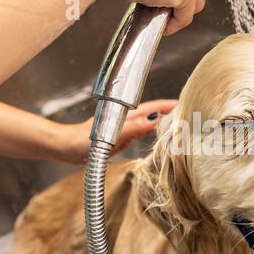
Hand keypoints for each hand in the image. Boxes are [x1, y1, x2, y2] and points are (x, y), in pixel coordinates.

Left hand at [48, 100, 175, 163]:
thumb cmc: (81, 141)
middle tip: (189, 117)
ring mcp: (123, 127)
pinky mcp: (120, 137)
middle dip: (171, 112)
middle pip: (154, 113)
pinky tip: (157, 136)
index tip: (187, 105)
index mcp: (126, 114)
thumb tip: (154, 121)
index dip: (170, 106)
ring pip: (149, 122)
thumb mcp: (109, 135)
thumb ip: (132, 128)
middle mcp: (127, 118)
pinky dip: (153, 132)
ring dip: (164, 122)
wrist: (65, 148)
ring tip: (179, 125)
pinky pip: (142, 132)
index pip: (154, 107)